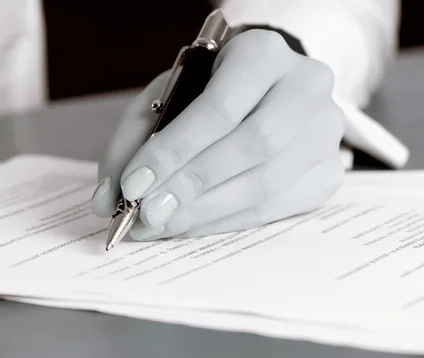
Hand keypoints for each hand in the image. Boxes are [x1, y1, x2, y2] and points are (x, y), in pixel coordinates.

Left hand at [91, 29, 345, 239]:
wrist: (263, 93)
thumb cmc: (207, 92)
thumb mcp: (165, 99)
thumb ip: (134, 142)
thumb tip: (107, 200)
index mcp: (262, 53)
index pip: (220, 107)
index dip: (175, 151)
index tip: (133, 186)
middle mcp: (306, 88)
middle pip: (253, 146)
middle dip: (192, 186)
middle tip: (147, 214)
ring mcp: (325, 133)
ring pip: (267, 184)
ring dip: (205, 212)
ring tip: (161, 226)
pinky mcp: (327, 173)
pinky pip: (276, 208)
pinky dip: (226, 222)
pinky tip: (191, 227)